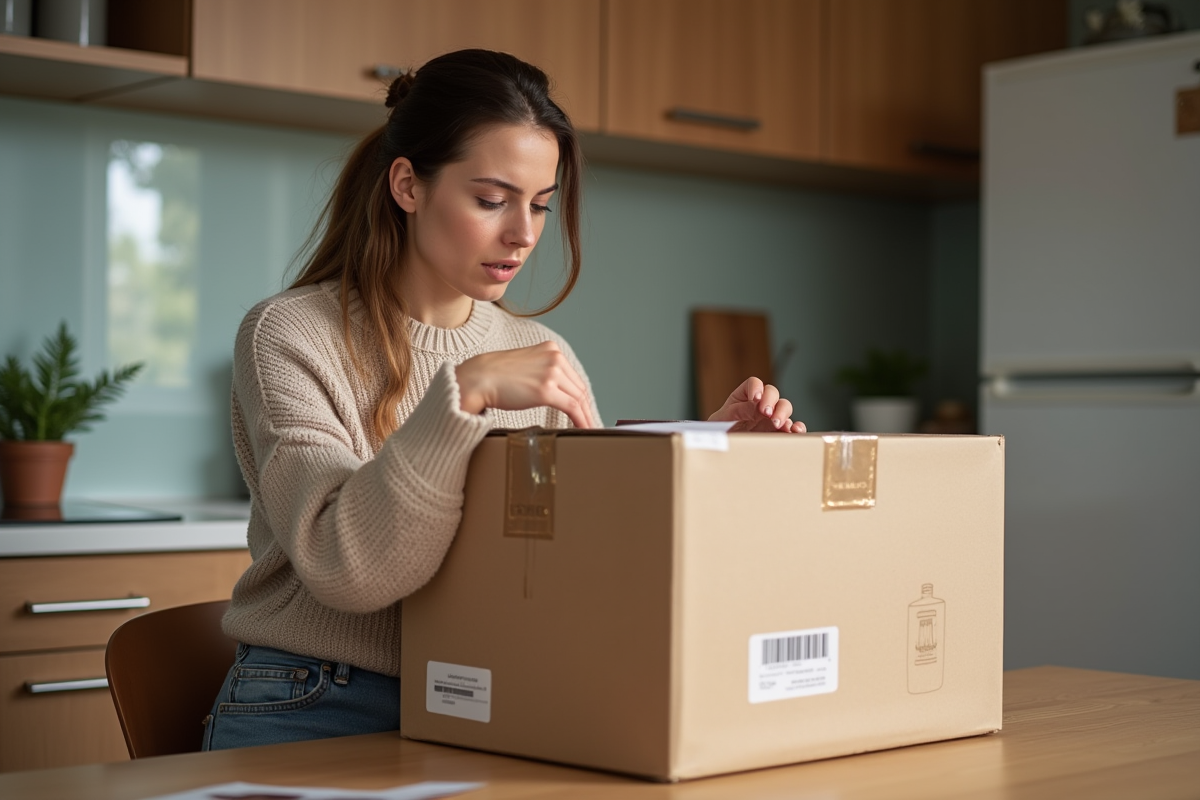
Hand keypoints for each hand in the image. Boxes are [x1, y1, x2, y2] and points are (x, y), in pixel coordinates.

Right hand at [456, 341, 594, 428]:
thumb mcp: (525, 364)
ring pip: (578, 398)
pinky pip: (572, 408)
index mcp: (550, 349)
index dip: (580, 395)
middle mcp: (554, 358)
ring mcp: (551, 373)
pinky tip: (585, 429)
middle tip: (590, 422)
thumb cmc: (495, 375)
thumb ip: (541, 371)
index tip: (584, 407)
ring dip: (586, 416)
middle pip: (579, 387)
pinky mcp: (546, 390)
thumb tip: (553, 389)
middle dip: (586, 407)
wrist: (478, 378)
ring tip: (589, 429)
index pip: (573, 376)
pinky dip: (582, 420)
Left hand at [708, 377, 806, 432]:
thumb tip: (755, 406)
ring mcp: (771, 417)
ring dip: (783, 413)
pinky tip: (795, 431)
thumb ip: (738, 410)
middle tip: (766, 413)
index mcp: (744, 396)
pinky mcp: (779, 432)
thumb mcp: (723, 419)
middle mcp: (760, 404)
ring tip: (777, 423)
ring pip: (784, 407)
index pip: (754, 383)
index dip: (756, 388)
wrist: (722, 450)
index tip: (755, 398)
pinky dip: (796, 427)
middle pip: (772, 393)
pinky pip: (792, 427)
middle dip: (771, 401)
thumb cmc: (719, 432)